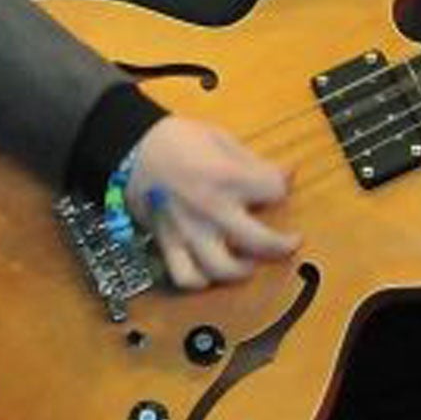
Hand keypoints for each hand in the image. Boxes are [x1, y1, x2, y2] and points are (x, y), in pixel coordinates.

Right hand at [128, 116, 299, 290]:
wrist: (130, 148)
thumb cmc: (176, 138)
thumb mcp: (220, 138)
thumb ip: (254, 161)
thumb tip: (288, 173)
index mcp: (227, 177)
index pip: (274, 190)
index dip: (283, 187)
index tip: (280, 185)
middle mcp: (212, 210)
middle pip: (260, 241)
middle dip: (282, 245)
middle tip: (290, 242)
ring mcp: (189, 231)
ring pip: (222, 269)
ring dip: (243, 270)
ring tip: (249, 262)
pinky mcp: (168, 243)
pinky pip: (185, 276)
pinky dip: (200, 281)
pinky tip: (210, 271)